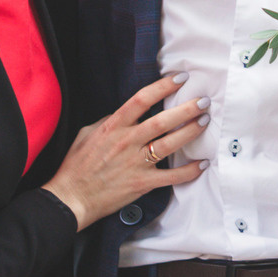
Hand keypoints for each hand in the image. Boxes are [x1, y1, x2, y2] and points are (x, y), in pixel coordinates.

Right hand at [41, 76, 209, 230]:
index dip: (163, 86)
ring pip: (170, 144)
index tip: (180, 78)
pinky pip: (172, 177)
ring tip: (205, 121)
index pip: (142, 100)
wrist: (72, 198)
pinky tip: (203, 164)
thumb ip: (109, 121)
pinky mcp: (142, 183)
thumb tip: (128, 112)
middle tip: (204, 101)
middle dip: (187, 109)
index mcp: (113, 127)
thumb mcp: (87, 133)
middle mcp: (127, 142)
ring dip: (191, 131)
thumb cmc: (77, 165)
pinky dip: (190, 171)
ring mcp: (136, 163)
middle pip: (162, 121)